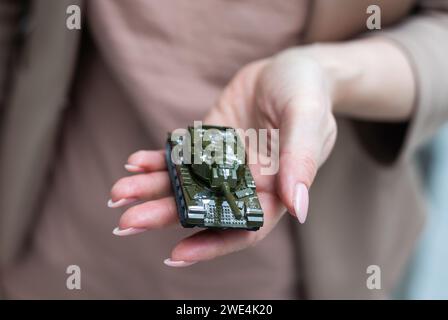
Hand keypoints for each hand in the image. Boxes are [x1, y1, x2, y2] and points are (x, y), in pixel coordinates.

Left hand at [108, 47, 339, 265]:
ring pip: (186, 183)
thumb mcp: (307, 117)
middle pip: (204, 208)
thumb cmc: (307, 90)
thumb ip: (302, 159)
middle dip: (166, 215)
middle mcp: (246, 181)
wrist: (290, 66)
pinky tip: (134, 163)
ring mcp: (224, 162)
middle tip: (127, 221)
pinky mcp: (208, 142)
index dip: (213, 242)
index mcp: (274, 188)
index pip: (243, 225)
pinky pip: (182, 155)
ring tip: (117, 193)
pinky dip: (158, 161)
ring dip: (152, 189)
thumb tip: (299, 209)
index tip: (177, 253)